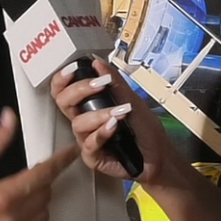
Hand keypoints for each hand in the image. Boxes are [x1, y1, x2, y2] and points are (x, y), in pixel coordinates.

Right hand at [0, 108, 78, 220]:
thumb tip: (10, 117)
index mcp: (4, 196)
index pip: (43, 176)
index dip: (60, 162)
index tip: (71, 153)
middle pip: (45, 196)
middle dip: (43, 182)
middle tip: (31, 174)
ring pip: (41, 217)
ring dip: (38, 202)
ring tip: (21, 195)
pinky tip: (12, 215)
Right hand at [49, 57, 176, 183]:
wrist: (158, 155)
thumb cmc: (145, 130)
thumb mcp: (132, 100)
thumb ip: (115, 82)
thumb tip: (97, 62)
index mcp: (90, 105)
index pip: (65, 89)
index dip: (62, 78)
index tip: (74, 68)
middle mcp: (85, 121)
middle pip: (63, 102)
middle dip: (78, 90)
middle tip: (99, 85)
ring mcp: (87, 139)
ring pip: (78, 123)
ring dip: (99, 114)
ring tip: (120, 112)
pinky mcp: (92, 157)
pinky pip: (89, 144)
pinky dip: (102, 132)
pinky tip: (114, 126)